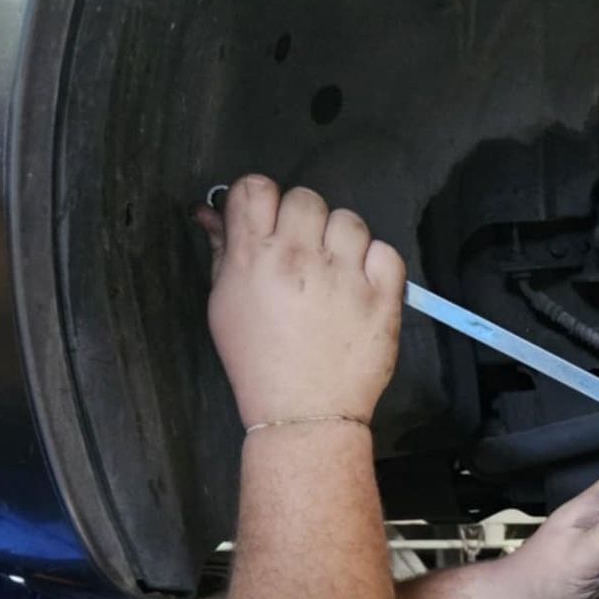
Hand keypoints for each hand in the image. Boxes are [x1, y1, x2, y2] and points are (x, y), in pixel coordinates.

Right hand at [195, 175, 405, 427]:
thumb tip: (212, 212)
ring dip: (342, 240)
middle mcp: (300, 259)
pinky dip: (376, 262)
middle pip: (306, 198)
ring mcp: (345, 276)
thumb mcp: (225, 304)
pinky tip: (361, 285)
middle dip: (304, 221)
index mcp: (254, 257)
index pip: (255, 186)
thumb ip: (223, 251)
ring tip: (335, 273)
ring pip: (349, 219)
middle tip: (305, 254)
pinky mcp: (383, 297)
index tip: (268, 221)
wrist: (303, 412)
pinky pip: (386, 251)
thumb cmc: (258, 361)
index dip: (262, 199)